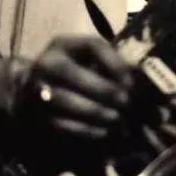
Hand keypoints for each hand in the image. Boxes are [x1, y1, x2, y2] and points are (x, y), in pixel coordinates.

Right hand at [14, 35, 134, 141]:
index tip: (131, 80)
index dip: (114, 63)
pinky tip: (106, 130)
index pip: (92, 46)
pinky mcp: (38, 115)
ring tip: (119, 119)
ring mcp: (38, 90)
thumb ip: (115, 65)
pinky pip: (64, 124)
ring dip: (97, 112)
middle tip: (127, 102)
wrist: (30, 90)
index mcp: (64, 45)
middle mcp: (47, 64)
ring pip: (67, 101)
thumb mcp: (90, 59)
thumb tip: (145, 79)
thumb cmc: (74, 70)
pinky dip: (87, 129)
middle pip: (73, 74)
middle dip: (104, 90)